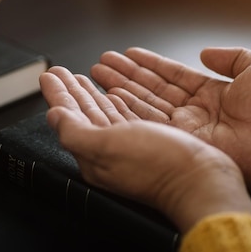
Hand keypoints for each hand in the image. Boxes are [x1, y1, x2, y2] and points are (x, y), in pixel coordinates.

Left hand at [40, 66, 250, 233]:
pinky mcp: (149, 141)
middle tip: (58, 71)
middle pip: (82, 112)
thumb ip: (74, 131)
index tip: (48, 74)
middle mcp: (109, 150)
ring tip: (81, 75)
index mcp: (93, 154)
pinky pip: (125, 117)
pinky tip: (112, 94)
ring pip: (103, 112)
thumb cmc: (157, 166)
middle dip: (70, 90)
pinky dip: (115, 102)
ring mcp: (129, 146)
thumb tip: (52, 115)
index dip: (57, 94)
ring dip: (90, 92)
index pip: (68, 117)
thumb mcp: (106, 147)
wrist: (202, 181)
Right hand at [88, 47, 250, 192]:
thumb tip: (205, 52)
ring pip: (145, 102)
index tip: (128, 54)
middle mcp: (195, 110)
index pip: (172, 74)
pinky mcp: (181, 141)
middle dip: (126, 74)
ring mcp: (186, 127)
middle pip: (152, 88)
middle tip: (102, 63)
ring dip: (120, 87)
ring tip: (97, 73)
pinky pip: (150, 121)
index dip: (149, 63)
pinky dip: (128, 107)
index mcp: (213, 92)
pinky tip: (110, 94)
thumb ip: (231, 56)